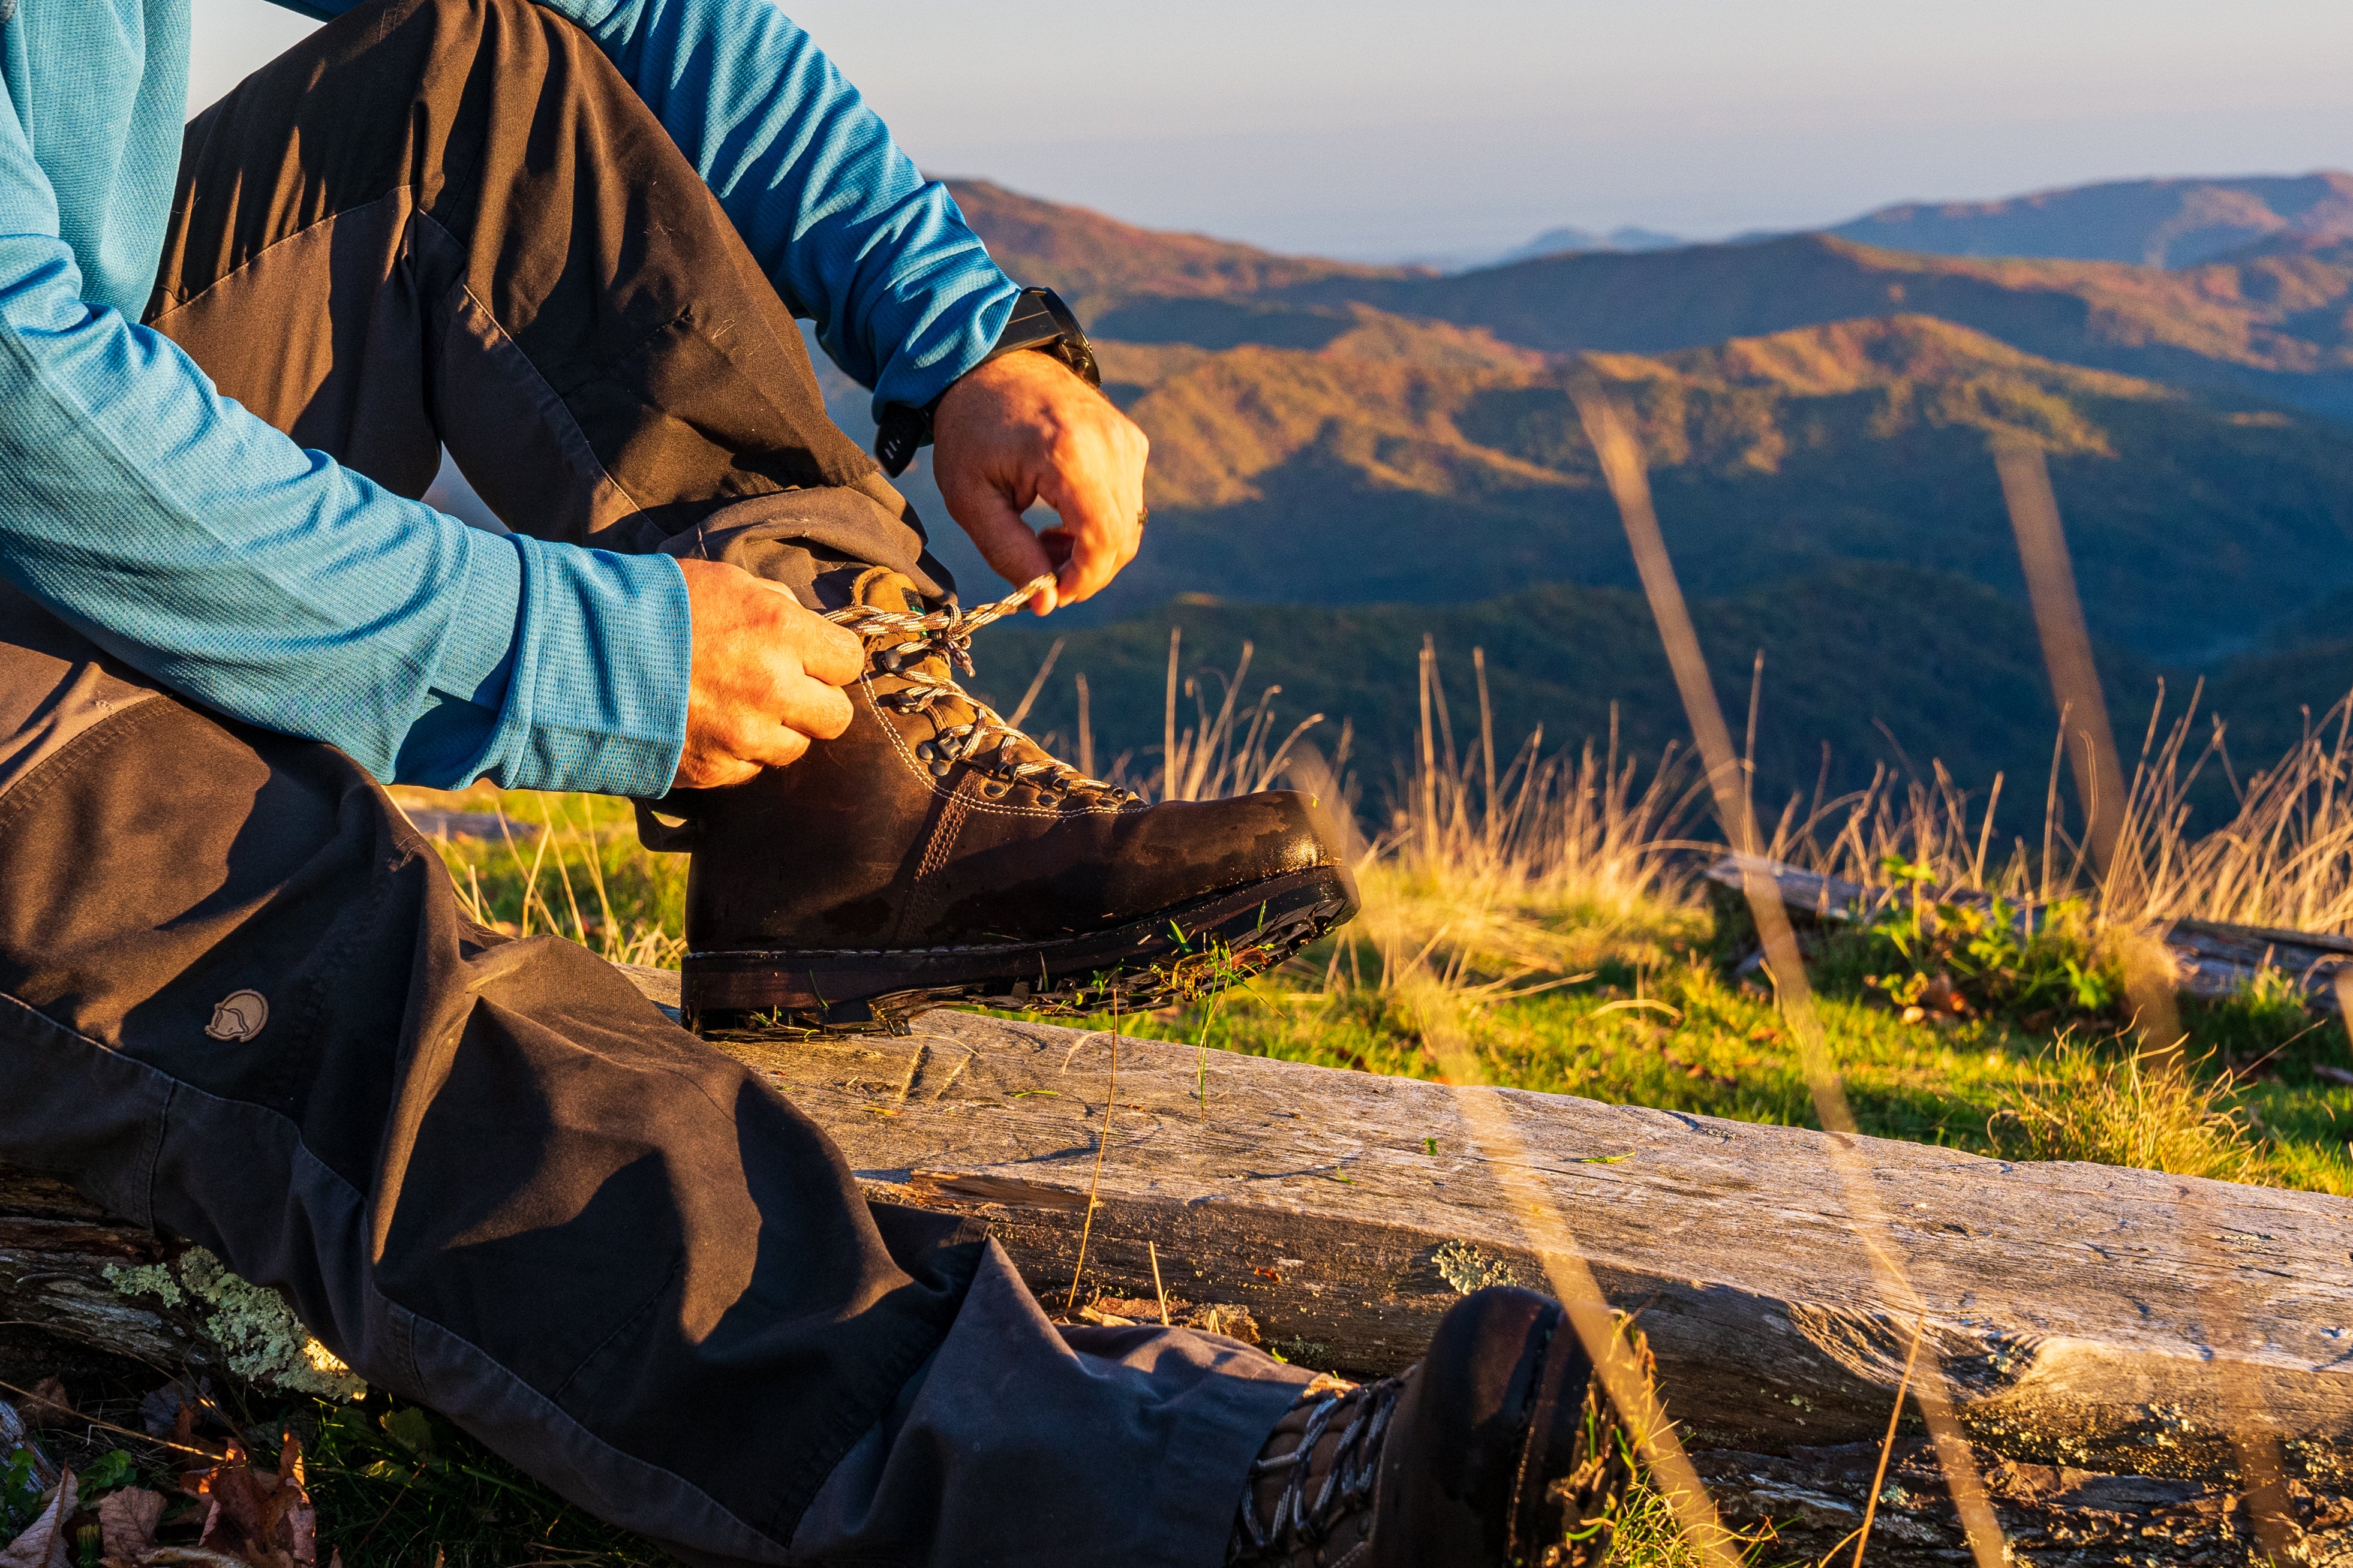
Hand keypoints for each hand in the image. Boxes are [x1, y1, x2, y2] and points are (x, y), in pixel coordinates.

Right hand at [671, 558, 864, 787]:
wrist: (579, 652)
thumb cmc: (651, 606)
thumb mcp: (723, 583)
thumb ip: (775, 605)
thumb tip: (806, 625)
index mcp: (781, 631)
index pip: (849, 660)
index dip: (832, 659)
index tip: (814, 657)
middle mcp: (773, 688)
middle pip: (837, 717)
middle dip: (816, 702)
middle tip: (785, 688)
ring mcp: (745, 735)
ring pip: (795, 748)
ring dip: (777, 731)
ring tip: (736, 707)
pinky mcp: (715, 769)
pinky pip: (751, 769)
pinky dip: (738, 753)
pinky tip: (707, 727)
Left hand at [931, 349, 1148, 614]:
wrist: (991, 365)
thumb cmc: (972, 430)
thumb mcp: (971, 498)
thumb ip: (1009, 553)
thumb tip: (1046, 603)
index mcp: (1069, 453)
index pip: (1103, 540)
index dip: (1082, 580)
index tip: (1049, 594)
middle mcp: (1110, 444)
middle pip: (1123, 539)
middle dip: (1086, 572)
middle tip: (1040, 572)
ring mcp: (1126, 439)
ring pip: (1130, 526)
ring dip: (1092, 550)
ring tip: (1044, 539)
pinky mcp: (1131, 440)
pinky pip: (1129, 502)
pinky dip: (1101, 524)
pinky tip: (1062, 516)